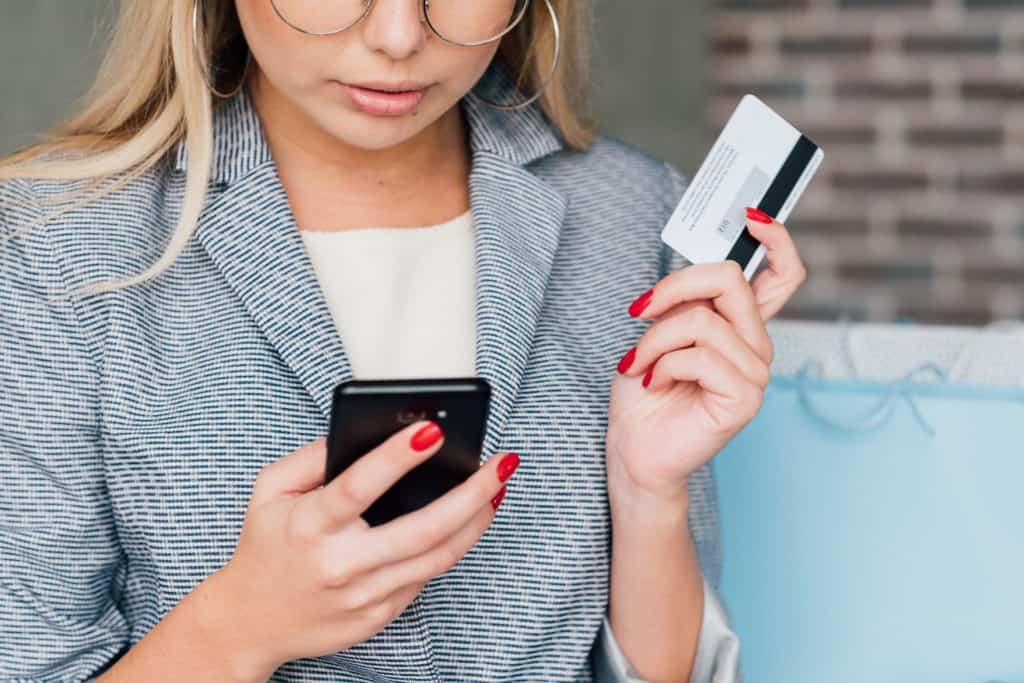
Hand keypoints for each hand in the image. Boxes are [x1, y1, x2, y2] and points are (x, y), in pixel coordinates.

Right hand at [204, 422, 519, 678]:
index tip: (433, 431)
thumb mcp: (269, 492)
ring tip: (499, 488)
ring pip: (438, 557)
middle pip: (423, 529)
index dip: (398, 457)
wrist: (250, 623)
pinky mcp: (379, 616)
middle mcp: (341, 564)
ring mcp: (364, 596)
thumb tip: (356, 431)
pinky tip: (470, 520)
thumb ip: (309, 457)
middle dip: (472, 494)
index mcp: (310, 525)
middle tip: (502, 463)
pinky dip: (452, 545)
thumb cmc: (265, 547)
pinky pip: (425, 577)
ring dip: (477, 520)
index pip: (360, 486)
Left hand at [605, 208, 805, 504]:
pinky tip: (653, 382)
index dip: (776, 240)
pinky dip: (662, 364)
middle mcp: (756, 345)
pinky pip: (699, 356)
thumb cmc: (645, 389)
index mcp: (742, 326)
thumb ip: (688, 301)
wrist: (635, 448)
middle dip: (674, 287)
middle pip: (730, 280)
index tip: (751, 215)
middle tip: (641, 310)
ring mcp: (756, 373)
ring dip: (656, 338)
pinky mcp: (745, 398)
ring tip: (640, 363)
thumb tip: (696, 277)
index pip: (782, 275)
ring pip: (704, 320)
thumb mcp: (661, 330)